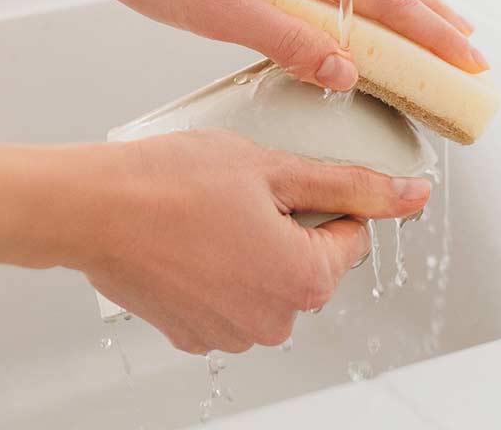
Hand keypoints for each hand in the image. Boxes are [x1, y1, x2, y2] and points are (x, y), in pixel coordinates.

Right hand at [62, 129, 430, 353]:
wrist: (92, 208)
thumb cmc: (171, 181)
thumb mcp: (271, 166)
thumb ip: (348, 184)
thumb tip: (409, 194)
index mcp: (304, 281)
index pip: (352, 237)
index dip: (324, 197)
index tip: (290, 179)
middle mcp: (273, 321)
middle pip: (309, 261)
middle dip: (287, 222)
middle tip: (242, 188)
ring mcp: (229, 334)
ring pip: (267, 278)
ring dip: (252, 245)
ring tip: (210, 209)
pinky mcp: (192, 334)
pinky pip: (228, 295)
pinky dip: (219, 266)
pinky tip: (190, 234)